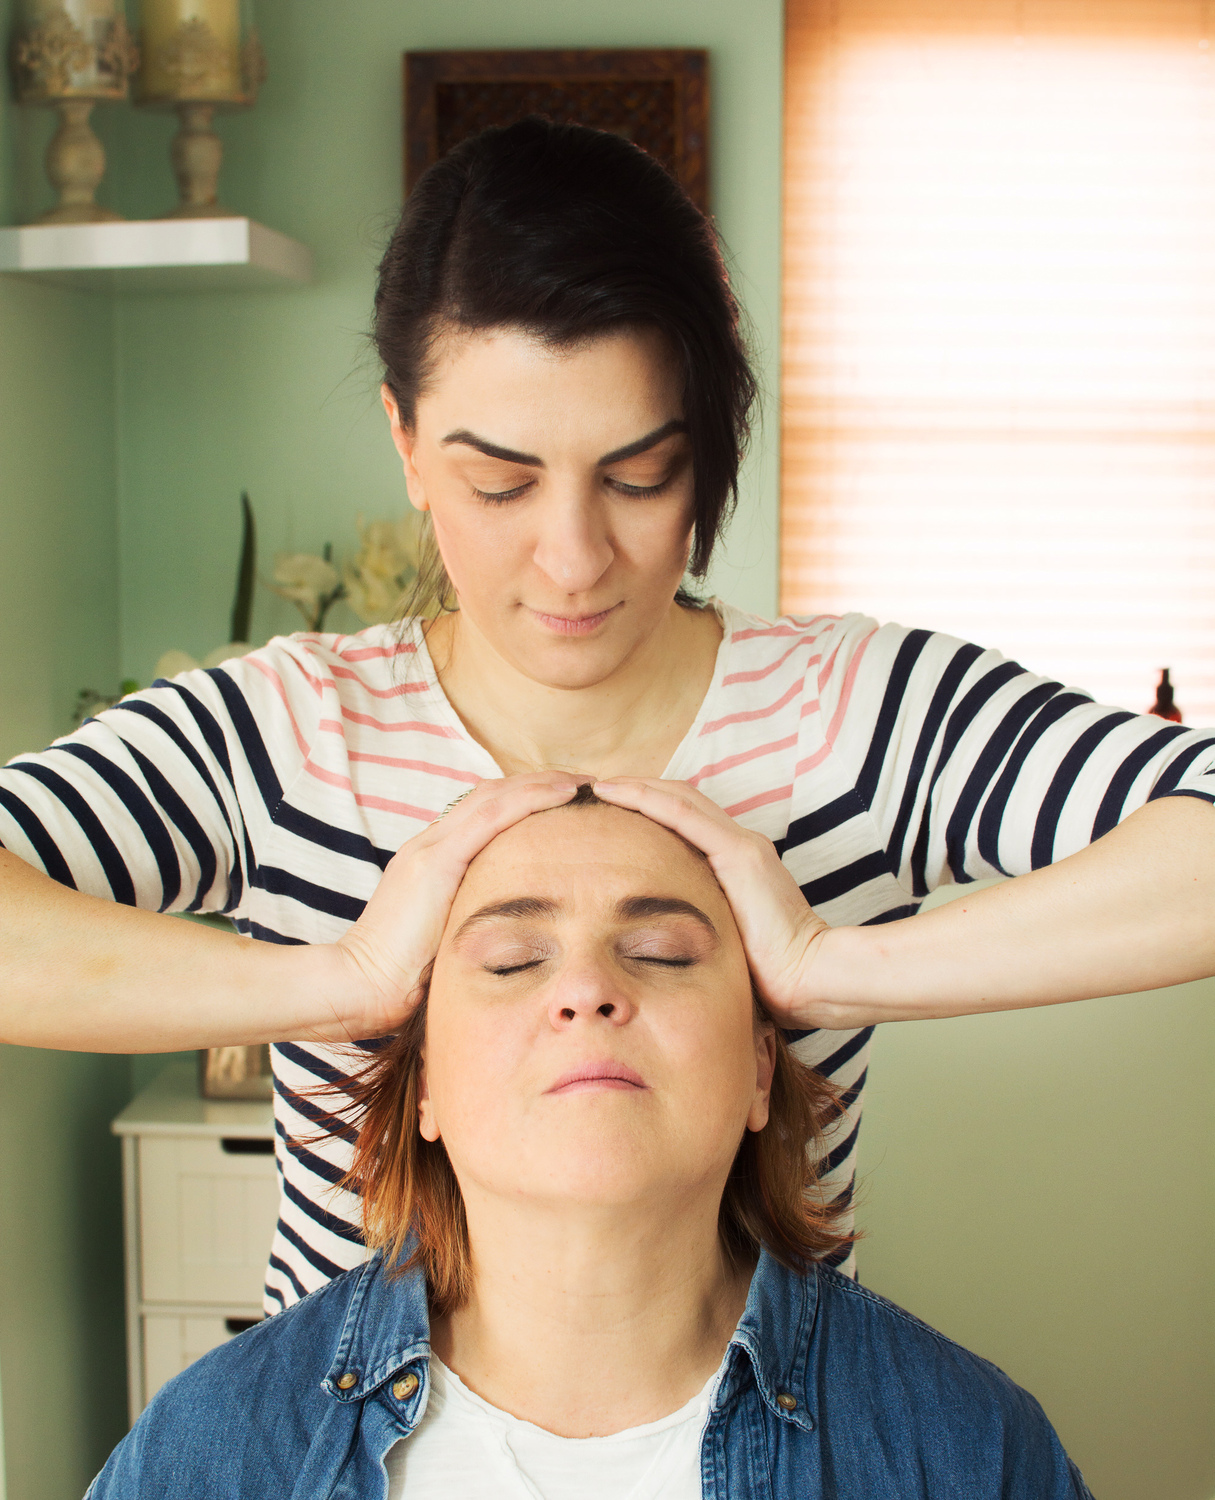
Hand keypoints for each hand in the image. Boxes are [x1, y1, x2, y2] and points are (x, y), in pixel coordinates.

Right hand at [331, 773, 578, 1037]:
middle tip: (583, 782)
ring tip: (583, 781)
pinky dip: (532, 799)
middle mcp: (430, 844)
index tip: (564, 802)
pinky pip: (493, 815)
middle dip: (538, 783)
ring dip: (542, 784)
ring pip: (495, 796)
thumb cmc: (405, 978)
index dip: (523, 801)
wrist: (361, 986)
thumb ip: (472, 921)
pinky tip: (565, 794)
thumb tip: (513, 934)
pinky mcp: (437, 861)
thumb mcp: (447, 939)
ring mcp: (431, 849)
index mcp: (431, 860)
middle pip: (491, 795)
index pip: (483, 814)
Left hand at [592, 777, 833, 1029]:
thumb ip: (700, 925)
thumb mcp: (725, 941)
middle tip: (599, 790)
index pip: (688, 822)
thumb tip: (657, 944)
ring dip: (638, 787)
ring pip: (680, 798)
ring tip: (601, 786)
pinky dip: (647, 798)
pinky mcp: (740, 855)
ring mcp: (742, 846)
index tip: (612, 811)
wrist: (811, 978)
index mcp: (738, 863)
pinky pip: (684, 815)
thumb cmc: (770, 975)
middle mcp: (741, 845)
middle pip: (682, 801)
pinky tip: (617, 793)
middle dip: (640, 789)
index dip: (651, 808)